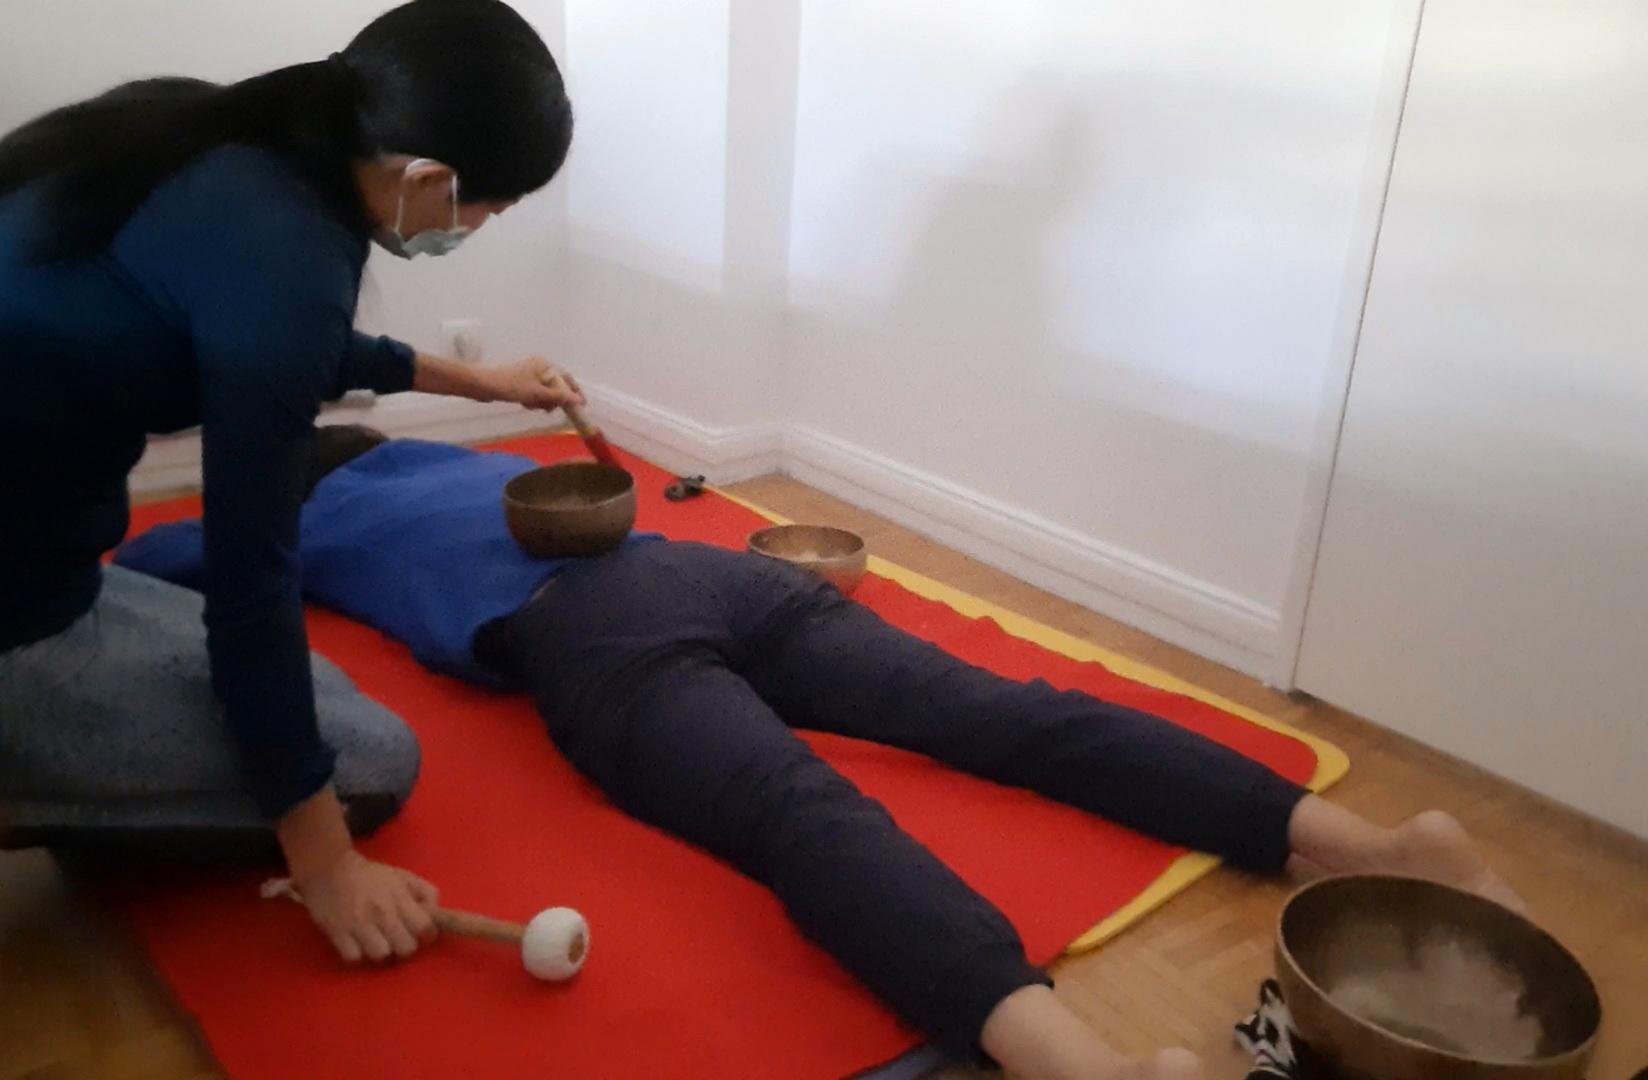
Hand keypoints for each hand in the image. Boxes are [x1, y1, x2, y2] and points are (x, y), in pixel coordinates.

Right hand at [296, 848, 439, 962]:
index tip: (420, 932)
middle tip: (396, 938)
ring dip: (380, 951)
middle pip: (406, 948)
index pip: (425, 927)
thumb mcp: (404, 876)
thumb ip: (426, 892)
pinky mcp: (337, 933)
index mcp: (400, 898)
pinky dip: (356, 953)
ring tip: (375, 940)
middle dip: (404, 946)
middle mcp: (382, 912)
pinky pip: (354, 958)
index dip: (426, 934)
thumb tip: (436, 911)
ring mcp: (359, 924)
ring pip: (381, 955)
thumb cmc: (371, 875)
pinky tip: (356, 942)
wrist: (330, 868)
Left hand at [484, 357, 585, 411]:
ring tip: (532, 406)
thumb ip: (559, 397)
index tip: (581, 406)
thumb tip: (578, 400)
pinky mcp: (521, 383)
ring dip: (542, 402)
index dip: (575, 392)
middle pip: (557, 387)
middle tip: (548, 409)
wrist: (484, 386)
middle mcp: (539, 367)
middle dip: (554, 400)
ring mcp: (530, 375)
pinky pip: (535, 394)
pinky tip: (524, 404)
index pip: (567, 379)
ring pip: (545, 393)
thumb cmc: (512, 386)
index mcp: (545, 365)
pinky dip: (533, 401)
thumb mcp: (537, 393)